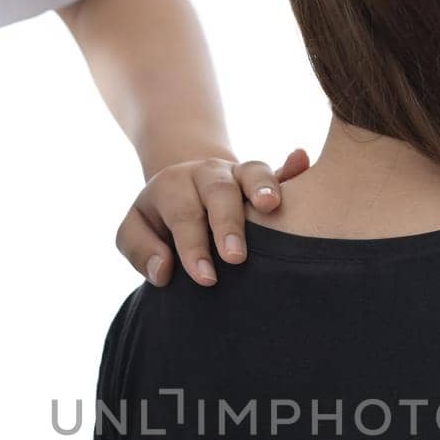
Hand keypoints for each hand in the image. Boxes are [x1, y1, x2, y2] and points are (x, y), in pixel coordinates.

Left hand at [117, 149, 311, 287]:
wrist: (186, 190)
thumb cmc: (161, 223)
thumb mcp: (136, 231)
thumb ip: (139, 250)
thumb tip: (163, 270)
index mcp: (173, 187)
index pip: (183, 215)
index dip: (193, 246)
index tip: (205, 278)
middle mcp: (208, 175)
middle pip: (219, 192)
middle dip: (227, 223)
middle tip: (235, 257)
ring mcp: (239, 174)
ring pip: (253, 172)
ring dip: (263, 186)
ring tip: (271, 205)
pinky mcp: (265, 181)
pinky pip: (281, 170)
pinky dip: (294, 166)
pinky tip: (303, 161)